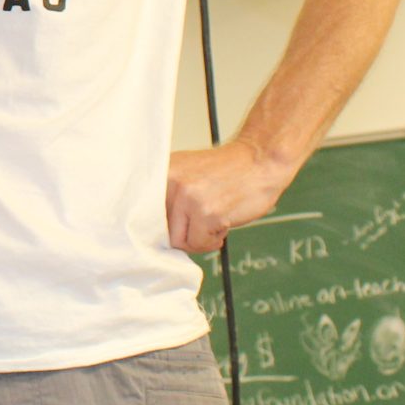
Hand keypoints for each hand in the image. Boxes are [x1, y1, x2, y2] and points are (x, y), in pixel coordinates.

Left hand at [165, 140, 295, 253]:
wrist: (260, 160)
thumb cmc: (227, 172)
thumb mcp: (188, 174)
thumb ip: (169, 197)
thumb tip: (155, 236)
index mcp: (163, 172)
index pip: (143, 211)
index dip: (160, 226)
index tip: (173, 230)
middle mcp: (170, 182)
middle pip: (160, 229)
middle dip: (182, 235)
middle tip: (201, 226)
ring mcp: (188, 197)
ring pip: (178, 240)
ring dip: (198, 240)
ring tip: (214, 222)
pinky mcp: (207, 213)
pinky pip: (199, 243)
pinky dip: (212, 241)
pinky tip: (224, 224)